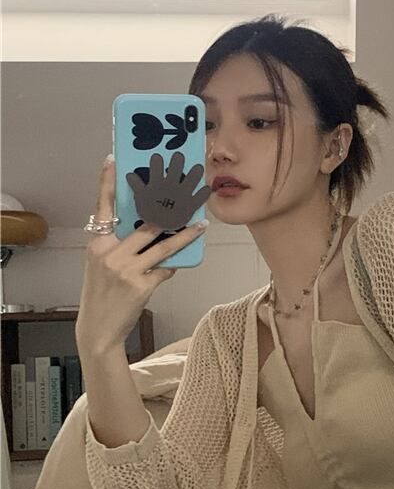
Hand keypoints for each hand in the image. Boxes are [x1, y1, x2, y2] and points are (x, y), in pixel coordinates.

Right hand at [75, 156, 207, 354]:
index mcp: (97, 244)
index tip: (113, 160)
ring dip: (185, 235)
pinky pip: (165, 269)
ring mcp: (126, 269)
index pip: (102, 208)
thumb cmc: (102, 294)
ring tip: (201, 225)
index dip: (107, 183)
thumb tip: (150, 231)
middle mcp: (110, 253)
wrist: (98, 328)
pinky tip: (180, 262)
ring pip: (163, 245)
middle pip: (145, 224)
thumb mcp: (103, 265)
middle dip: (168, 208)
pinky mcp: (141, 285)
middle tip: (185, 193)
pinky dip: (173, 265)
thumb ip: (120, 247)